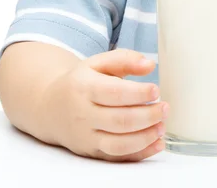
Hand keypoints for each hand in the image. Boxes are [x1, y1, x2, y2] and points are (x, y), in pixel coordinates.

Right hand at [43, 49, 167, 161]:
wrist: (51, 106)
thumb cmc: (81, 82)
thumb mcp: (98, 62)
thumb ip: (125, 59)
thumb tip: (150, 65)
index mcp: (84, 87)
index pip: (113, 93)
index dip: (137, 93)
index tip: (156, 90)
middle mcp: (83, 114)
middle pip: (119, 120)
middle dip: (147, 116)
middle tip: (165, 108)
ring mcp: (86, 136)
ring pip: (118, 144)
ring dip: (145, 137)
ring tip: (162, 126)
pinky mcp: (91, 152)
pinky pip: (117, 157)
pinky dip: (140, 153)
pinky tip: (157, 143)